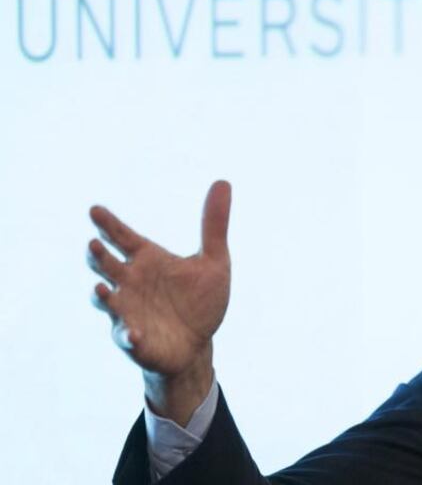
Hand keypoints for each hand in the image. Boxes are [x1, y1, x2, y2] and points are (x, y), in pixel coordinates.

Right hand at [87, 181, 231, 420]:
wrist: (198, 344)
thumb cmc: (200, 301)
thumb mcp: (215, 262)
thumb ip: (215, 225)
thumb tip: (223, 182)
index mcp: (148, 260)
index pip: (123, 237)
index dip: (109, 224)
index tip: (95, 209)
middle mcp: (131, 282)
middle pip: (106, 265)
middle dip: (98, 256)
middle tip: (95, 244)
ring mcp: (127, 310)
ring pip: (106, 300)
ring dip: (103, 296)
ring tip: (103, 290)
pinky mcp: (133, 339)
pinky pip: (125, 336)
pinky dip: (127, 335)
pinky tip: (134, 333)